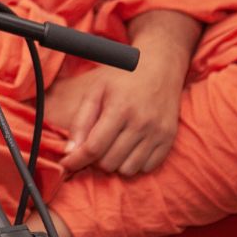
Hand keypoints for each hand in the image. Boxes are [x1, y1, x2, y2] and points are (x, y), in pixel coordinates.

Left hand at [47, 39, 191, 177]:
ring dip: (115, 163)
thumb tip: (70, 151)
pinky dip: (135, 163)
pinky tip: (129, 148)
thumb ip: (81, 121)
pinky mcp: (169, 139)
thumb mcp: (96, 91)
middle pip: (109, 163)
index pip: (93, 148)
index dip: (76, 161)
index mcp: (120, 108)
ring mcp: (158, 132)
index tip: (67, 164)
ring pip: (128, 170)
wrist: (160, 66)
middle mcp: (141, 123)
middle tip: (95, 145)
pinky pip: (147, 168)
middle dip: (96, 159)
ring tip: (112, 146)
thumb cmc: (123, 77)